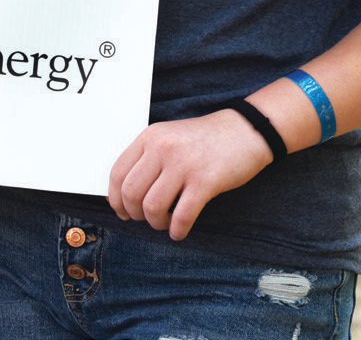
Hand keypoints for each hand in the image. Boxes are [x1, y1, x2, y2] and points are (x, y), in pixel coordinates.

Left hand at [108, 109, 272, 240]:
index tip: (122, 211)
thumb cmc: (205, 139)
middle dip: (134, 214)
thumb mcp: (169, 137)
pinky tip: (180, 231)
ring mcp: (183, 165)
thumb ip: (147, 158)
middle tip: (146, 218)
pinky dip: (177, 230)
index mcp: (149, 137)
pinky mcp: (205, 181)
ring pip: (152, 207)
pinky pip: (182, 216)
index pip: (117, 173)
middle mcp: (162, 149)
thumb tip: (123, 194)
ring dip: (156, 223)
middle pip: (131, 193)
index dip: (115, 199)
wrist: (244, 130)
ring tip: (165, 223)